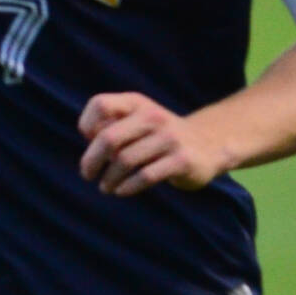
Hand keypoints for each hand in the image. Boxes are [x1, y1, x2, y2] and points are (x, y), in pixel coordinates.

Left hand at [77, 92, 231, 196]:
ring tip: (106, 187)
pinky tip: (121, 191)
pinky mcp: (182, 160)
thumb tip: (88, 137)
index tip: (90, 142)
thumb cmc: (159, 137)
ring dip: (109, 179)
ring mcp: (170, 138)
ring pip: (124, 161)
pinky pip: (145, 176)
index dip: (87, 125)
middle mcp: (153, 116)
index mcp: (137, 103)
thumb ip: (110, 124)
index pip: (100, 105)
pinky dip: (127, 187)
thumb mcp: (137, 122)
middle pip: (108, 138)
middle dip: (91, 161)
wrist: (208, 145)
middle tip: (88, 174)